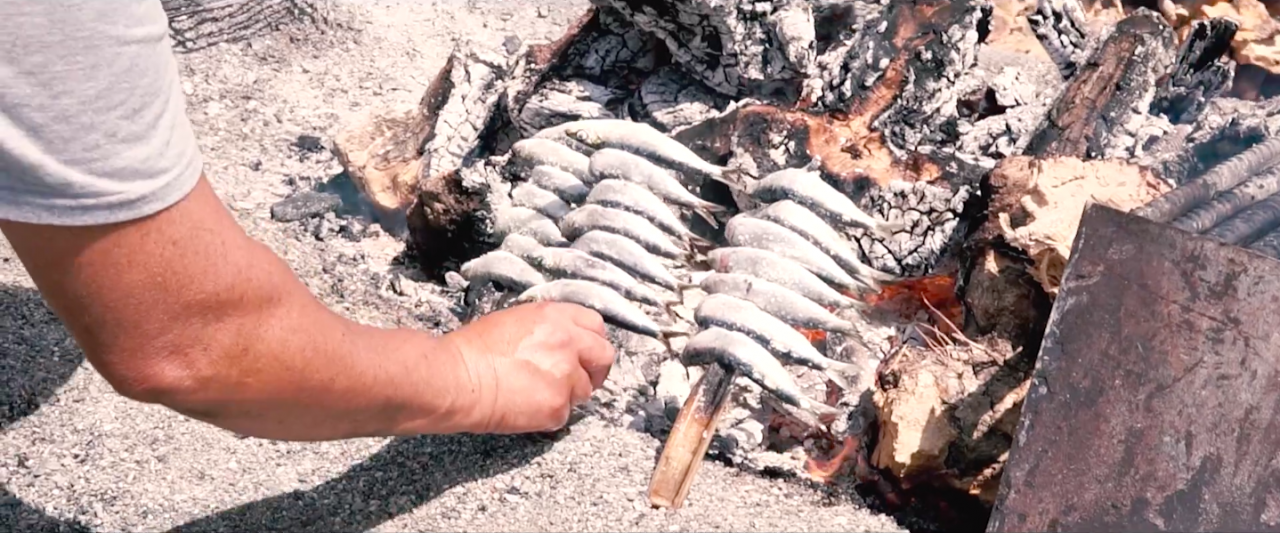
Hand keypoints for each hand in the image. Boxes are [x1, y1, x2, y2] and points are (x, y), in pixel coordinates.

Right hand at [440, 301, 616, 433]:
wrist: (456, 378)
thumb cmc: (471, 350)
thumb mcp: (513, 322)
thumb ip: (546, 329)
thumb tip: (559, 344)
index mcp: (555, 316)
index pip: (595, 325)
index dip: (590, 342)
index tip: (584, 354)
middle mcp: (567, 342)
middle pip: (604, 356)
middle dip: (594, 370)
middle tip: (578, 380)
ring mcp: (566, 376)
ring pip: (585, 390)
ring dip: (568, 395)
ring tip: (536, 395)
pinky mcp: (557, 406)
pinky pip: (564, 414)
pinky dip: (548, 415)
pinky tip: (524, 409)